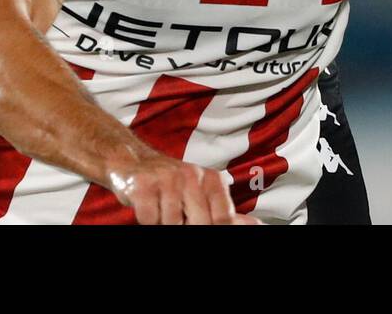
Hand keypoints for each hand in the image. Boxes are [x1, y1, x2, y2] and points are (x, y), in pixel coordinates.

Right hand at [108, 151, 260, 224]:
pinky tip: (149, 209)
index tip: (205, 229)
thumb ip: (225, 210)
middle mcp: (192, 175)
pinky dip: (148, 220)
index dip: (216, 229)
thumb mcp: (202, 192)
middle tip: (180, 221)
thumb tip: (258, 225)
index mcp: (212, 179)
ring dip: (165, 224)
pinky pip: (149, 219)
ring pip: (171, 224)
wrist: (133, 161)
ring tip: (162, 213)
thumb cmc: (173, 183)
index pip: (224, 217)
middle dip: (187, 227)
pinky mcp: (143, 185)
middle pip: (200, 223)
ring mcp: (167, 179)